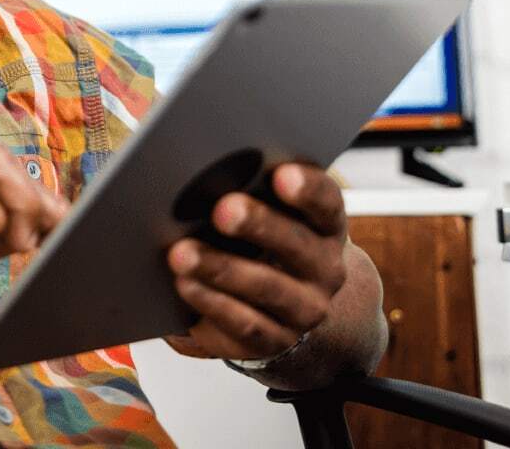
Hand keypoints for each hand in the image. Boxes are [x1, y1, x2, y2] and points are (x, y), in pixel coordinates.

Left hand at [163, 163, 348, 361]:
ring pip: (267, 286)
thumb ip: (252, 192)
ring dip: (221, 268)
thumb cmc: (266, 242)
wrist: (288, 306)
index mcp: (327, 225)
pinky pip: (245, 323)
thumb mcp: (270, 214)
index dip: (307, 189)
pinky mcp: (277, 340)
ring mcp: (305, 309)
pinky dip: (212, 302)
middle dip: (259, 225)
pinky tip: (185, 284)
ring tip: (182, 253)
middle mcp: (326, 268)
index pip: (327, 202)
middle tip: (223, 209)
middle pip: (296, 244)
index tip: (281, 175)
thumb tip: (202, 168)